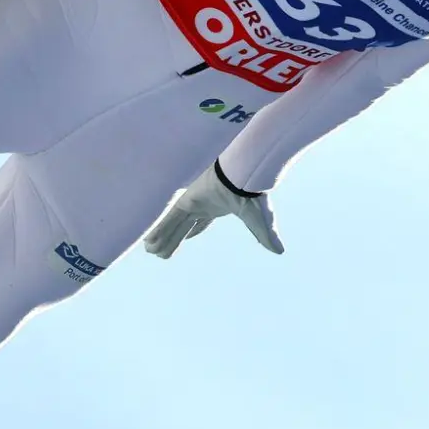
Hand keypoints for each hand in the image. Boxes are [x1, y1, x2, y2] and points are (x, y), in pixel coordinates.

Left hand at [143, 161, 282, 258]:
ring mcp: (193, 202)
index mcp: (217, 207)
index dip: (193, 231)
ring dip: (163, 238)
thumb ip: (265, 236)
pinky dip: (159, 230)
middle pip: (184, 226)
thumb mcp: (259, 220)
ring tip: (150, 251)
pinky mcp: (186, 200)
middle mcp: (202, 204)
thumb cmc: (253, 194)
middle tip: (161, 252)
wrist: (246, 176)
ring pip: (174, 225)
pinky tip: (148, 241)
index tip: (186, 236)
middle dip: (173, 239)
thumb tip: (280, 252)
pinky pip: (169, 219)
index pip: (201, 222)